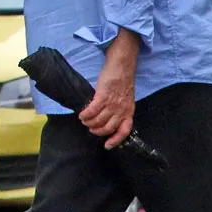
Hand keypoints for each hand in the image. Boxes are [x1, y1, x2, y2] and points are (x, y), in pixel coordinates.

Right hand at [78, 29, 139, 148]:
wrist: (122, 66)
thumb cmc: (122, 82)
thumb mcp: (125, 100)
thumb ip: (119, 110)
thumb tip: (108, 120)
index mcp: (128, 112)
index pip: (124, 131)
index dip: (115, 140)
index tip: (107, 145)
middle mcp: (122, 110)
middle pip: (108, 128)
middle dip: (97, 130)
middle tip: (90, 127)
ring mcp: (113, 103)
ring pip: (99, 120)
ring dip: (89, 122)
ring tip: (84, 120)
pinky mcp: (104, 95)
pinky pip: (92, 110)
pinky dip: (86, 114)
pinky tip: (82, 114)